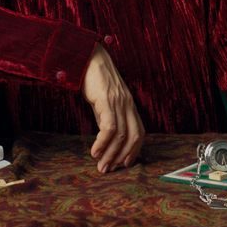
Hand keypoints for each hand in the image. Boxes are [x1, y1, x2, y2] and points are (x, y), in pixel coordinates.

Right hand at [82, 44, 144, 172]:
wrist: (87, 56)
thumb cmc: (94, 77)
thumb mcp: (104, 100)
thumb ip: (107, 116)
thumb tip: (105, 136)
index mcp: (129, 105)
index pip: (139, 132)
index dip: (134, 150)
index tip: (124, 164)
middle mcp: (127, 104)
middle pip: (133, 137)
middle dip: (122, 157)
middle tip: (109, 170)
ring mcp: (119, 102)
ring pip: (121, 135)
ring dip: (110, 154)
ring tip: (100, 165)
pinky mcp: (107, 100)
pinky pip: (109, 127)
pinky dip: (102, 143)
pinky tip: (94, 151)